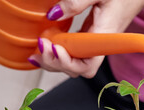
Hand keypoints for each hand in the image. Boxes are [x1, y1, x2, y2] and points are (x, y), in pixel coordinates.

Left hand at [28, 0, 143, 77]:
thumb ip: (75, 2)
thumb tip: (53, 14)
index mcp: (104, 38)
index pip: (87, 66)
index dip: (68, 63)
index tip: (55, 47)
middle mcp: (100, 47)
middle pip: (77, 70)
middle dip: (56, 63)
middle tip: (41, 46)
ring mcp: (95, 46)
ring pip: (74, 65)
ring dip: (55, 61)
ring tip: (38, 51)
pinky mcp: (91, 41)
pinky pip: (74, 54)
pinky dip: (59, 54)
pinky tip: (47, 46)